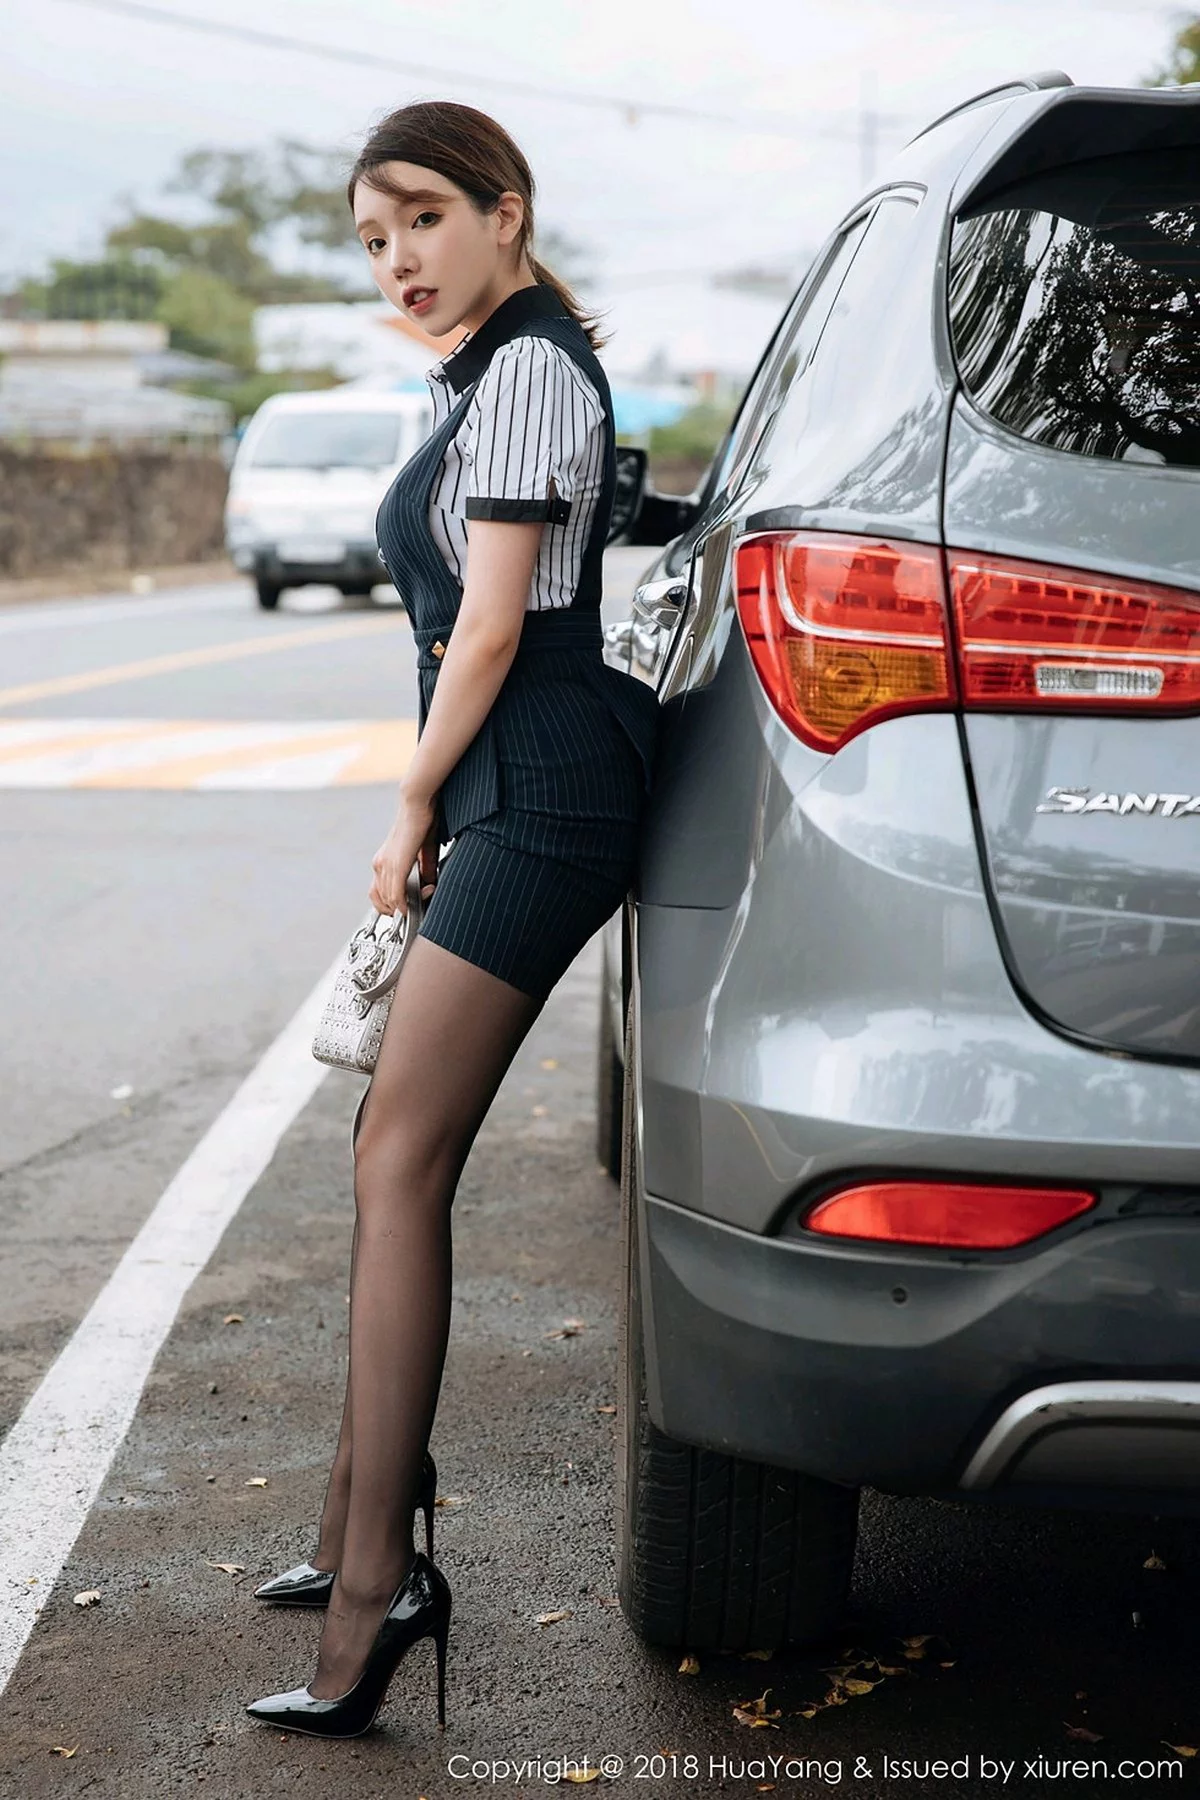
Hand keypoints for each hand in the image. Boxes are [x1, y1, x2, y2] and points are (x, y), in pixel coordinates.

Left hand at [369, 789, 439, 916]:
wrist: (417, 803)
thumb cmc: (421, 819)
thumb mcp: (424, 849)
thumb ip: (425, 866)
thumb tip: (429, 881)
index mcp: (384, 860)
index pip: (380, 892)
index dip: (393, 904)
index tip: (408, 906)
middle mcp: (380, 864)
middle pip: (380, 900)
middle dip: (397, 910)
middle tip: (414, 908)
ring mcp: (385, 865)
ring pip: (387, 900)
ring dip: (404, 907)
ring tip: (419, 903)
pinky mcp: (397, 865)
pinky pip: (395, 894)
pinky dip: (402, 906)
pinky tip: (410, 909)